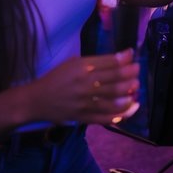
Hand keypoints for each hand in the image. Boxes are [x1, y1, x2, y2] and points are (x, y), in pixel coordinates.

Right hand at [26, 49, 141, 125]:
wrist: (35, 101)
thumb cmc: (56, 78)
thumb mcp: (74, 63)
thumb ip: (98, 61)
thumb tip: (124, 56)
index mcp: (82, 67)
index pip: (111, 62)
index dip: (126, 59)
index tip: (133, 57)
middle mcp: (85, 84)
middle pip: (116, 79)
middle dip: (132, 75)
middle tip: (137, 72)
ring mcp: (84, 102)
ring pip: (114, 98)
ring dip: (129, 93)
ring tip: (135, 88)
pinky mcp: (83, 117)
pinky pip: (106, 117)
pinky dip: (122, 114)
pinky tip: (131, 108)